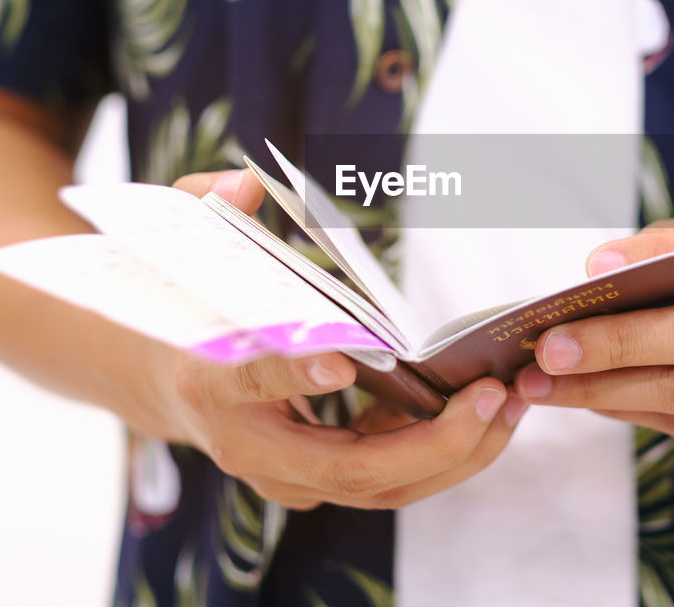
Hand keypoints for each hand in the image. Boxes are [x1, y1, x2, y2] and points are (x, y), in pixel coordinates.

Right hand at [150, 169, 526, 508]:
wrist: (162, 381)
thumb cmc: (184, 308)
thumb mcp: (179, 247)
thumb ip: (207, 209)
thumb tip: (245, 183)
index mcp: (209, 383)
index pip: (253, 383)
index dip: (297, 375)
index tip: (342, 360)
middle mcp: (250, 447)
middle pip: (348, 470)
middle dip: (430, 442)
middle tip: (488, 395)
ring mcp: (289, 476)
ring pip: (383, 489)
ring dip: (457, 454)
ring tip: (511, 404)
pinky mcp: (322, 480)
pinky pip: (393, 481)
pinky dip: (448, 454)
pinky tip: (492, 413)